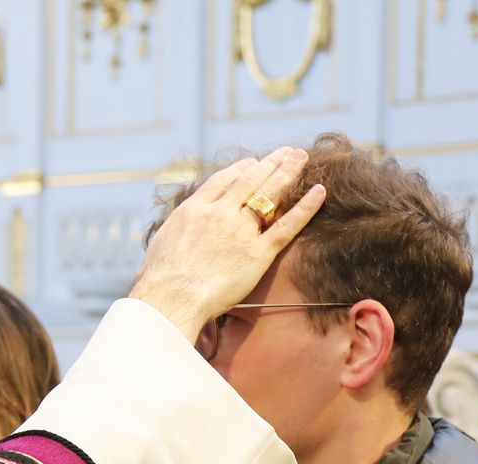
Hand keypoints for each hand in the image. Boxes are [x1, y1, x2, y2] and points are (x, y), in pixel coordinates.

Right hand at [129, 147, 325, 340]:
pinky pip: (287, 226)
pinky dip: (305, 208)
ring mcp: (240, 231)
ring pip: (269, 195)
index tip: (253, 163)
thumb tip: (160, 252)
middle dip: (269, 163)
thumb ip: (171, 240)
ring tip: (301, 158)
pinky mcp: (258, 254)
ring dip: (287, 173)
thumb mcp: (158, 249)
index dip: (241, 169)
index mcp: (194, 210)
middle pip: (249, 180)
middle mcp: (219, 214)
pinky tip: (319, 192)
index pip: (222, 180)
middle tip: (286, 152)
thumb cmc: (158, 281)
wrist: (170, 297)